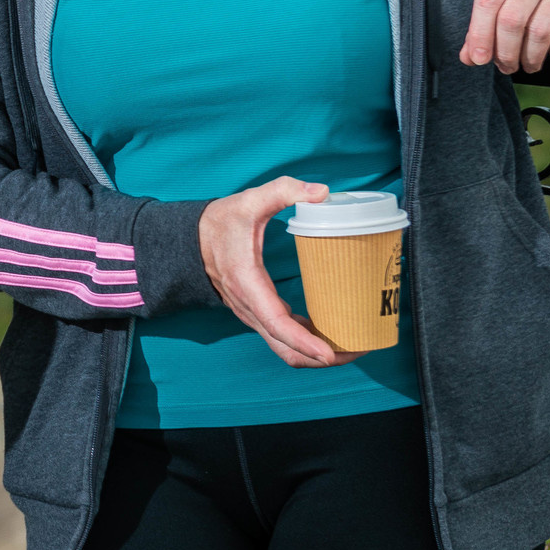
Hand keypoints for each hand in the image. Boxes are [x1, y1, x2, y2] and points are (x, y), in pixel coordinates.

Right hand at [200, 177, 357, 368]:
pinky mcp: (259, 313)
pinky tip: (330, 334)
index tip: (330, 354)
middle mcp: (250, 308)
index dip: (304, 341)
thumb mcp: (249, 200)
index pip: (276, 324)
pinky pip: (283, 338)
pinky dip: (307, 343)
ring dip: (316, 355)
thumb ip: (283, 191)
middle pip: (285, 349)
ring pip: (285, 349)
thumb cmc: (220, 223)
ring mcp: (253, 314)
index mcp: (248, 284)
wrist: (191, 240)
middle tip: (358, 349)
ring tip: (352, 346)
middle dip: (321, 358)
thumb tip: (322, 192)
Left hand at [462, 0, 549, 74]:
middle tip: (508, 68)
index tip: (479, 60)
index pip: (487, 0)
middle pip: (511, 18)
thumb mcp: (510, 11)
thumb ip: (486, 32)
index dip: (479, 34)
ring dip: (531, 57)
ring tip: (529, 65)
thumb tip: (468, 58)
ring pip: (540, 31)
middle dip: (506, 52)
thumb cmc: (541, 7)